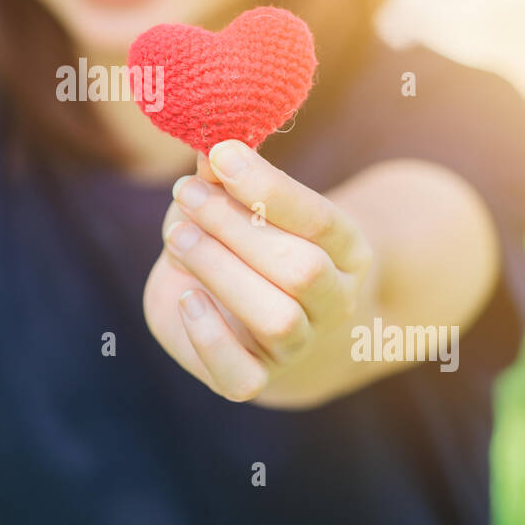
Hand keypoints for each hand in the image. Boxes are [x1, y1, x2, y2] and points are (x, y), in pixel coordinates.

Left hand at [142, 139, 375, 405]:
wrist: (247, 320)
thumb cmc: (242, 245)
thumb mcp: (236, 205)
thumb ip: (225, 180)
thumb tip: (208, 146)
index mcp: (346, 250)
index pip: (321, 219)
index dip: (269, 188)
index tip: (222, 154)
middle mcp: (334, 301)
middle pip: (302, 269)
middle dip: (237, 228)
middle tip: (187, 194)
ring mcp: (298, 345)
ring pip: (278, 320)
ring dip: (222, 272)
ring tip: (179, 239)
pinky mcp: (254, 377)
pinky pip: (241, 377)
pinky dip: (209, 339)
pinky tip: (185, 298)